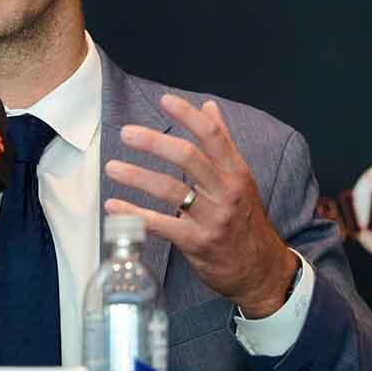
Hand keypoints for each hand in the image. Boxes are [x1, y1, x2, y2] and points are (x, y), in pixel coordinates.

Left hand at [103, 94, 296, 317]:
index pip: (213, 137)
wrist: (260, 270)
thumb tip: (208, 106)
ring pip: (170, 190)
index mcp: (236, 172)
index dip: (188, 116)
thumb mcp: (241, 179)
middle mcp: (226, 192)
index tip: (165, 101)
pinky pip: (160, 225)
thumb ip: (222, 142)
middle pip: (188, 158)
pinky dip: (133, 214)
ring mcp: (212, 218)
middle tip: (127, 133)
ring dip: (137, 176)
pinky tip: (113, 206)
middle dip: (154, 143)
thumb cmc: (245, 220)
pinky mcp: (197, 243)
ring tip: (112, 167)